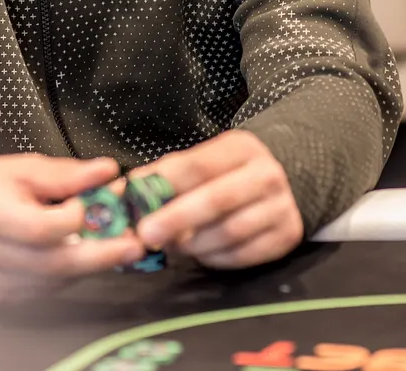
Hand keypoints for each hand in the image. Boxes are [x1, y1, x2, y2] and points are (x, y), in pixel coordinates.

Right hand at [0, 154, 145, 305]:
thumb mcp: (22, 168)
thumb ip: (66, 174)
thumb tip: (109, 171)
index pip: (40, 228)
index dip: (74, 219)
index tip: (94, 203)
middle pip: (52, 263)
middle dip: (100, 256)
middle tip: (134, 246)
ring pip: (51, 281)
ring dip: (84, 265)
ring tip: (106, 245)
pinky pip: (40, 291)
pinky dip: (62, 275)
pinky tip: (68, 256)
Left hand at [132, 130, 302, 269]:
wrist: (286, 184)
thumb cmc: (227, 174)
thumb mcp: (203, 163)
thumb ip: (164, 177)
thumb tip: (119, 194)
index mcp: (240, 148)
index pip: (197, 164)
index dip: (164, 185)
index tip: (135, 204)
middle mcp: (266, 174)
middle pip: (217, 198)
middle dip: (177, 219)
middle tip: (146, 235)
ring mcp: (280, 206)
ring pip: (230, 231)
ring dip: (194, 244)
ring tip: (171, 246)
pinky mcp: (287, 236)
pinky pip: (243, 254)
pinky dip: (214, 258)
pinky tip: (199, 254)